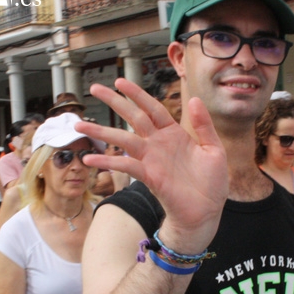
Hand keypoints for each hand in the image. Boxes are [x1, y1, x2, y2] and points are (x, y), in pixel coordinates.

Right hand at [76, 78, 227, 253]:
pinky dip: (108, 161)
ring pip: (123, 139)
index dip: (137, 94)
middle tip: (94, 89)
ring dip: (101, 131)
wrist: (207, 212)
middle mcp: (159, 144)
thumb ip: (204, 125)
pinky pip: (126, 165)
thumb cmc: (211, 183)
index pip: (153, 108)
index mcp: (174, 134)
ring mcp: (151, 160)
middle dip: (114, 102)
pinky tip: (90, 158)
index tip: (120, 81)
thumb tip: (194, 99)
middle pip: (133, 117)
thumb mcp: (214, 149)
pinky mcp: (149, 176)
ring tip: (79, 125)